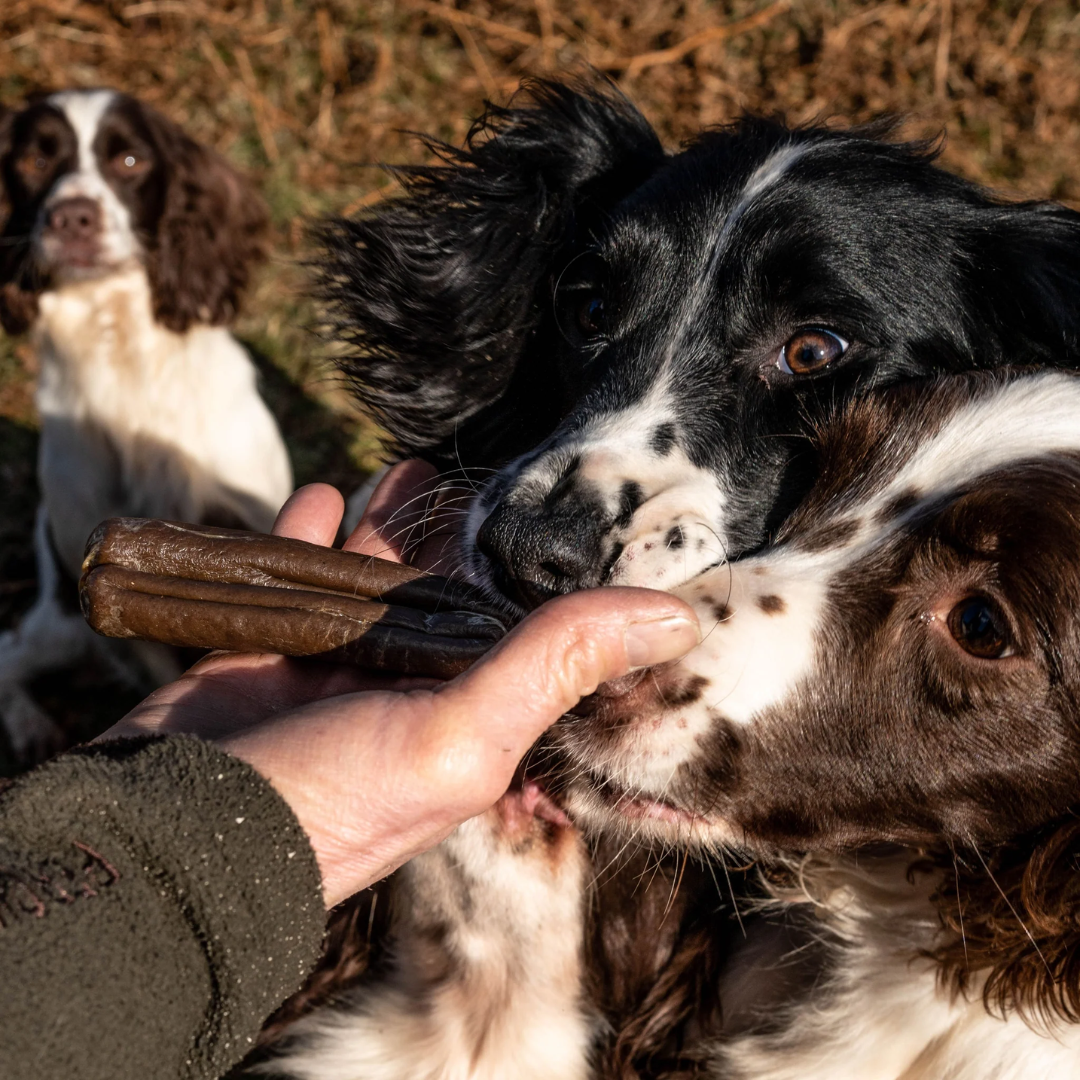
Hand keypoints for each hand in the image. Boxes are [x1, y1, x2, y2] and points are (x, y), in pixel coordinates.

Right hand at [102, 464, 700, 905]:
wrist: (172, 842)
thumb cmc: (330, 804)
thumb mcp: (459, 738)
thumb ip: (556, 667)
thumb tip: (678, 619)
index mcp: (463, 714)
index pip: (521, 630)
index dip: (542, 574)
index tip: (565, 509)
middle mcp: (402, 692)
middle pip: (440, 594)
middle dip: (460, 536)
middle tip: (483, 474)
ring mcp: (331, 672)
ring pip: (367, 579)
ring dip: (387, 524)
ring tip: (412, 467)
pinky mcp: (263, 655)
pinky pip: (291, 579)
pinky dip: (305, 536)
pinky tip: (323, 492)